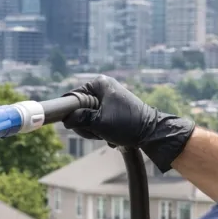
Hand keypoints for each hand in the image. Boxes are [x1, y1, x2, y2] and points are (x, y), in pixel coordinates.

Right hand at [63, 75, 195, 171]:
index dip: (71, 112)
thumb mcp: (98, 123)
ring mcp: (109, 98)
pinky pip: (99, 119)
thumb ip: (79, 119)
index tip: (75, 124)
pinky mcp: (114, 108)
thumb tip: (66, 120)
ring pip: (89, 117)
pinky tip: (111, 135)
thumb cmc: (126, 125)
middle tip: (96, 131)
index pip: (73, 97)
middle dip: (86, 124)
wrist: (151, 133)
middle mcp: (104, 87)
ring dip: (94, 129)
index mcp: (100, 83)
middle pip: (80, 108)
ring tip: (105, 134)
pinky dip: (102, 130)